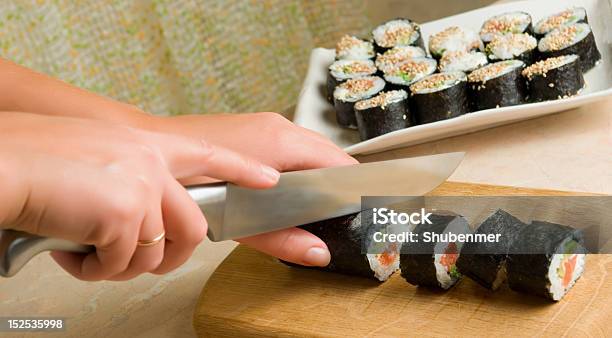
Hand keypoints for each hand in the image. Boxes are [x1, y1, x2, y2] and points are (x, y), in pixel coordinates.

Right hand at [0, 112, 278, 280]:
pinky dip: (94, 269)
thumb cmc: (33, 159)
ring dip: (122, 265)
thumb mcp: (96, 154)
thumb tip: (137, 213)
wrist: (1, 161)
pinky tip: (71, 251)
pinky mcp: (126, 213)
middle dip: (170, 256)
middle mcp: (151, 162)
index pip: (209, 154)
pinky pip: (122, 264)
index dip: (242, 169)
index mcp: (145, 144)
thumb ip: (129, 176)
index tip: (269, 179)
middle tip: (135, 260)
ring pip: (158, 252)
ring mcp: (143, 186)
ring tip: (90, 254)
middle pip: (193, 226)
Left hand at [147, 112, 357, 266]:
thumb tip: (319, 253)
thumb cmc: (191, 182)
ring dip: (316, 175)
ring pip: (309, 150)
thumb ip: (283, 237)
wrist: (151, 150)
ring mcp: (265, 123)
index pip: (338, 163)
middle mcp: (278, 126)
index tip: (357, 211)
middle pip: (327, 155)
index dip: (351, 188)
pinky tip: (288, 189)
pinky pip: (290, 146)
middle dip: (335, 184)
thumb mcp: (242, 219)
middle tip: (337, 214)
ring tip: (314, 204)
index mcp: (283, 142)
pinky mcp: (253, 128)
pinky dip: (297, 167)